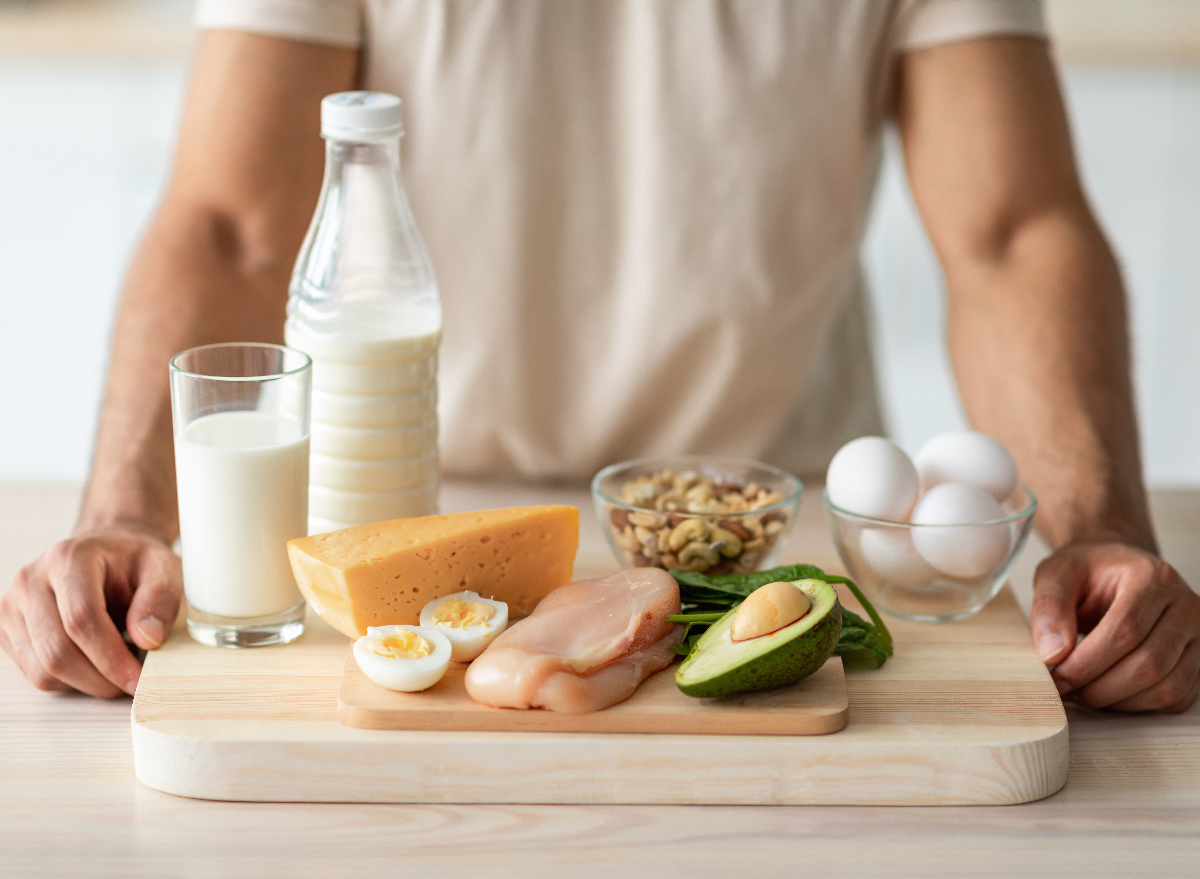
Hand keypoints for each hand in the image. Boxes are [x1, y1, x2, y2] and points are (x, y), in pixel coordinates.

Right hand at [0, 528, 181, 697]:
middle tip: (134, 684)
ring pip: (43, 670)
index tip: (138, 678)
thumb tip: (148, 638)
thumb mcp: (164, 568)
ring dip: (87, 683)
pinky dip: (70, 680)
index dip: (111, 657)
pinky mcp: (8, 630)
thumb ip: (161, 599)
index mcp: (69, 558)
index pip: (81, 619)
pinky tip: (96, 664)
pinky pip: (36, 673)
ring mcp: (13, 606)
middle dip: (101, 679)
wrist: (106, 553)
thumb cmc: (134, 563)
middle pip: (58, 651)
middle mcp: (32, 580)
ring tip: (118, 669)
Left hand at [1031, 541, 1199, 712]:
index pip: (1127, 628)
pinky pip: (1173, 697)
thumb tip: (1052, 654)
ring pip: (1165, 687)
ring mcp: (1197, 636)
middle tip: (1062, 688)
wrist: (1114, 570)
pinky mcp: (1197, 662)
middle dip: (1098, 686)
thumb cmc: (1087, 572)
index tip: (1055, 675)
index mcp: (1152, 577)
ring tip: (1079, 690)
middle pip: (1149, 663)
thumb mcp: (1056, 574)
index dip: (1087, 661)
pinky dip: (1135, 704)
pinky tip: (1105, 692)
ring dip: (1115, 700)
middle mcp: (1185, 606)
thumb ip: (1050, 607)